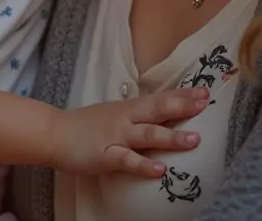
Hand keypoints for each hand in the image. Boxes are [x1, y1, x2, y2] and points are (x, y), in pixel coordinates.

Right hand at [47, 86, 209, 177]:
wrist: (55, 133)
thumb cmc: (88, 125)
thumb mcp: (116, 115)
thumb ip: (139, 115)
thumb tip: (166, 115)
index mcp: (130, 109)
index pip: (160, 98)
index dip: (182, 95)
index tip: (205, 91)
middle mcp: (126, 119)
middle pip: (157, 110)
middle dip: (182, 107)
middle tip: (205, 103)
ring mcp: (116, 137)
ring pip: (147, 135)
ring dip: (171, 137)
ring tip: (194, 140)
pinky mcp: (105, 155)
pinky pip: (127, 160)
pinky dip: (143, 165)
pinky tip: (160, 169)